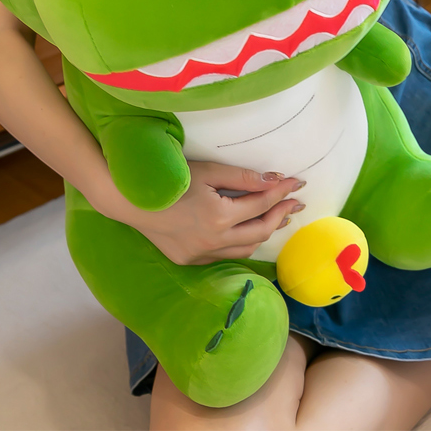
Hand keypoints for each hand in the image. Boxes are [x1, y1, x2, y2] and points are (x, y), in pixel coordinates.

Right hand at [116, 161, 305, 264]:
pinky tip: (247, 233)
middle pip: (260, 231)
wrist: (132, 201)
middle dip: (280, 215)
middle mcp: (214, 240)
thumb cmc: (171, 179)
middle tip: (295, 202)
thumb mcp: (209, 171)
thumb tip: (274, 180)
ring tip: (278, 217)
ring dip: (263, 232)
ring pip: (245, 249)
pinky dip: (241, 243)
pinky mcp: (191, 260)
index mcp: (219, 216)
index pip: (261, 205)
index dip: (282, 193)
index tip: (298, 183)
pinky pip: (225, 255)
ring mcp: (202, 254)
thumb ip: (243, 177)